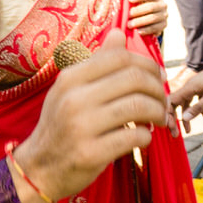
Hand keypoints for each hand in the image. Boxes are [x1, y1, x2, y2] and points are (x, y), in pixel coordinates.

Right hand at [13, 34, 170, 202]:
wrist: (39, 168)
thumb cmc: (61, 125)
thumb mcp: (71, 90)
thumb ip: (97, 63)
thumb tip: (118, 33)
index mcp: (70, 78)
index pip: (120, 57)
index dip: (147, 65)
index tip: (157, 77)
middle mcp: (74, 99)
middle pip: (134, 79)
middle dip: (158, 88)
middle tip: (163, 101)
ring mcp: (81, 127)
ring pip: (138, 107)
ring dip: (158, 112)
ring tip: (158, 118)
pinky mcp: (91, 154)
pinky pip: (134, 136)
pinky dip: (146, 136)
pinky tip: (143, 137)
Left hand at [130, 0, 168, 37]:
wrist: (150, 19)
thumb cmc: (140, 6)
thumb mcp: (139, 1)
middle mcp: (163, 5)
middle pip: (151, 7)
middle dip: (138, 11)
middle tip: (128, 15)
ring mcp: (164, 15)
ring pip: (153, 18)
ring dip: (140, 21)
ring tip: (129, 25)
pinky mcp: (163, 25)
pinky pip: (155, 28)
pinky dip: (146, 30)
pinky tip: (138, 31)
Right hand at [170, 68, 202, 127]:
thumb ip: (197, 108)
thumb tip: (184, 118)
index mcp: (189, 87)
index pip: (171, 101)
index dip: (168, 114)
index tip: (171, 126)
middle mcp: (189, 87)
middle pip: (176, 103)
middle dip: (175, 118)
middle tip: (175, 133)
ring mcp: (195, 87)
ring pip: (186, 103)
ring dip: (186, 116)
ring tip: (189, 130)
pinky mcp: (201, 87)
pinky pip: (195, 99)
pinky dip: (197, 109)